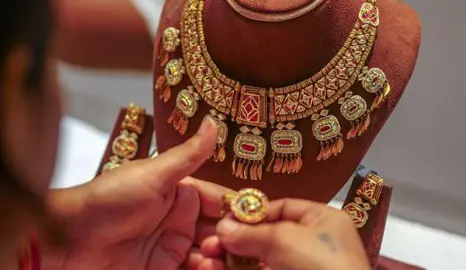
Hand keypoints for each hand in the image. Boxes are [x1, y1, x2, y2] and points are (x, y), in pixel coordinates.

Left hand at [44, 118, 229, 269]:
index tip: (256, 220)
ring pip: (211, 253)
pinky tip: (205, 267)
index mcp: (182, 194)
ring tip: (214, 257)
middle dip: (232, 238)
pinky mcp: (163, 268)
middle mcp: (181, 220)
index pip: (221, 201)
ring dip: (219, 257)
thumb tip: (214, 123)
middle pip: (220, 231)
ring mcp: (172, 245)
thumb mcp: (153, 175)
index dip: (239, 211)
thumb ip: (188, 155)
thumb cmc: (108, 199)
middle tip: (234, 245)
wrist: (70, 238)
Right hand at [194, 199, 370, 269]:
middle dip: (236, 238)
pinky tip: (215, 269)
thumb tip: (222, 227)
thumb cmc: (319, 265)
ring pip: (257, 260)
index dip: (252, 212)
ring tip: (208, 259)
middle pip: (265, 235)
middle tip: (211, 243)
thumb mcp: (285, 240)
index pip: (281, 208)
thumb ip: (251, 232)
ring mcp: (298, 268)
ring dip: (232, 259)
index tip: (224, 219)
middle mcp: (310, 244)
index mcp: (321, 221)